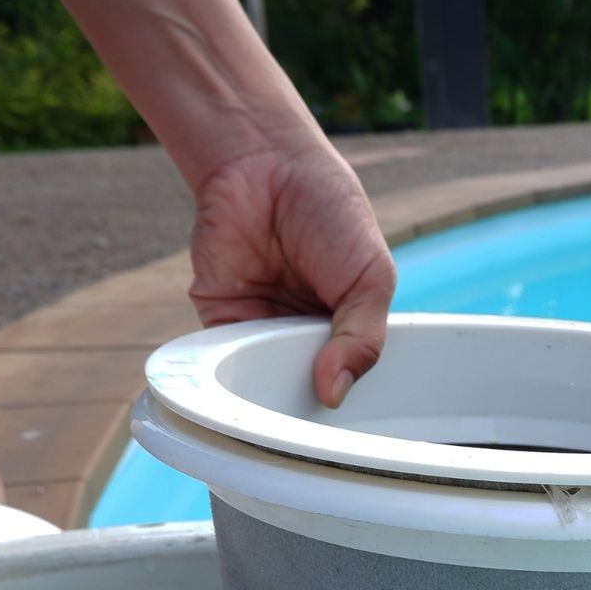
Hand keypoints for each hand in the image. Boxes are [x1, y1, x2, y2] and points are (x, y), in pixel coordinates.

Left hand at [188, 145, 395, 407]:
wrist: (266, 166)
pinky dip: (231, 371)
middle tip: (312, 414)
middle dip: (307, 402)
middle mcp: (303, 337)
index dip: (349, 401)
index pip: (351, 381)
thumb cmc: (330, 213)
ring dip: (269, 390)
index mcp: (346, 330)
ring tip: (283, 391)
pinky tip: (246, 376)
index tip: (348, 423)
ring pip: (263, 384)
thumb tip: (334, 394)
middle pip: (305, 390)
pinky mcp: (220, 322)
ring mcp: (261, 331)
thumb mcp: (370, 279)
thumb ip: (362, 340)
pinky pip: (222, 361)